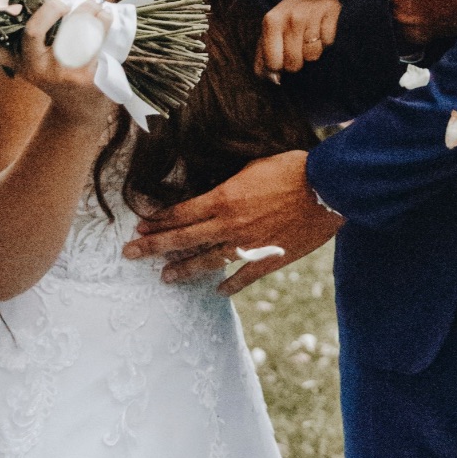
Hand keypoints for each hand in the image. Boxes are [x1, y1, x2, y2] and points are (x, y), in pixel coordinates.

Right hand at [0, 0, 111, 122]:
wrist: (76, 112)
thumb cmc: (59, 79)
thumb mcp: (41, 63)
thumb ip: (44, 38)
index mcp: (28, 63)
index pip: (33, 31)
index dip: (49, 12)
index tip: (63, 3)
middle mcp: (43, 71)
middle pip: (66, 32)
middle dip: (82, 11)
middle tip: (92, 2)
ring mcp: (66, 76)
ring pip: (85, 38)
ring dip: (99, 19)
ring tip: (104, 11)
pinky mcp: (87, 79)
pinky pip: (98, 48)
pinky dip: (106, 31)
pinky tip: (109, 23)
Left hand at [122, 151, 341, 294]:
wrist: (327, 187)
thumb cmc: (291, 168)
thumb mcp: (252, 166)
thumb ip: (229, 184)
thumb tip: (214, 193)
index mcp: (223, 198)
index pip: (181, 213)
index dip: (158, 221)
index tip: (140, 228)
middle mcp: (229, 225)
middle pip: (183, 239)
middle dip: (153, 247)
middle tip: (130, 255)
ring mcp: (248, 245)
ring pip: (207, 261)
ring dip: (183, 269)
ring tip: (164, 277)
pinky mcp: (269, 258)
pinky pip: (243, 276)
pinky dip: (229, 285)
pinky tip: (217, 291)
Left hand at [258, 0, 340, 74]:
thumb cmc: (290, 17)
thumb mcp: (271, 32)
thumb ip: (264, 57)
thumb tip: (271, 79)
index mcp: (271, 21)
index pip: (274, 63)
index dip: (279, 67)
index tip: (282, 59)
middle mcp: (291, 17)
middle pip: (294, 63)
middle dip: (297, 62)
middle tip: (298, 48)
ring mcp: (312, 13)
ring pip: (313, 55)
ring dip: (313, 51)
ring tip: (310, 37)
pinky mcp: (331, 11)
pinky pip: (328, 43)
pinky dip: (326, 41)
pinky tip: (322, 29)